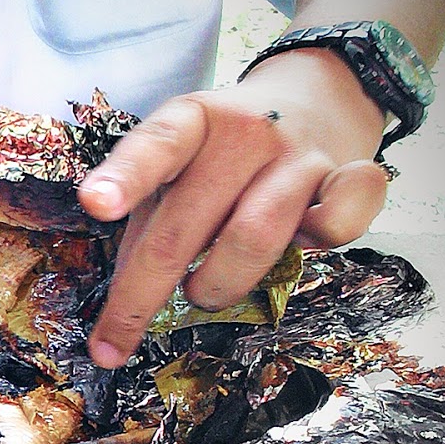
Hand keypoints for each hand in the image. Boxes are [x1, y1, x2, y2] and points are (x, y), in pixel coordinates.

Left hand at [78, 48, 388, 367]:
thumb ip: (149, 222)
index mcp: (193, 121)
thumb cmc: (225, 154)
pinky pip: (339, 224)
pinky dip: (320, 243)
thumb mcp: (177, 170)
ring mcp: (298, 155)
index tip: (95, 204)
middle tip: (114, 343)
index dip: (125, 177)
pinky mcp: (349, 177)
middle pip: (186, 226)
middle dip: (141, 297)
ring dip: (216, 285)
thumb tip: (123, 304)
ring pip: (254, 239)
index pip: (157, 146)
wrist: (315, 100)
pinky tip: (302, 245)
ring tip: (201, 292)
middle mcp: (245, 133)